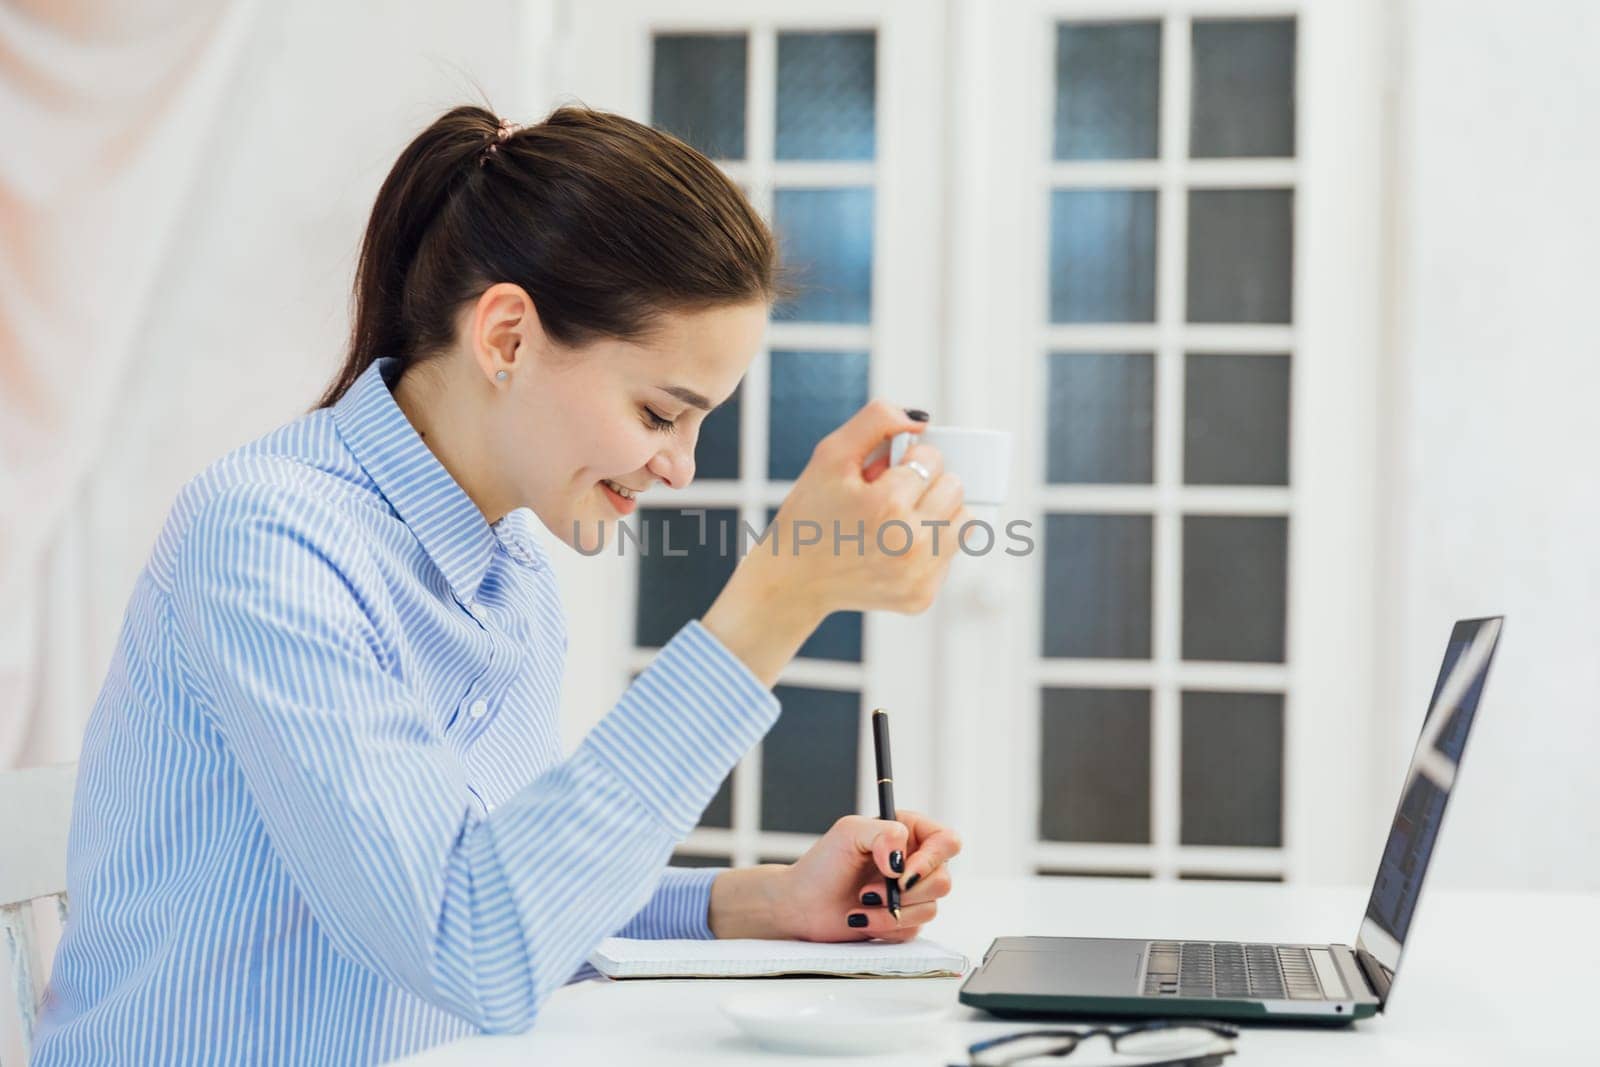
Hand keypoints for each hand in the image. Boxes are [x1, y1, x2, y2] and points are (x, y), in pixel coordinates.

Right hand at [702, 402, 967, 685]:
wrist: (793, 580)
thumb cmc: (811, 512)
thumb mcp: (830, 455)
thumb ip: (876, 421)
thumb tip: (921, 421)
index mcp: (887, 506)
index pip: (932, 459)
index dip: (907, 459)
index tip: (882, 475)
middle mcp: (909, 544)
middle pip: (955, 488)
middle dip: (927, 485)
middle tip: (891, 497)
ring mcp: (918, 575)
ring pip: (964, 522)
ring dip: (938, 514)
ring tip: (900, 520)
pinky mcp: (922, 596)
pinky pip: (951, 554)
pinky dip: (930, 547)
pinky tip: (897, 549)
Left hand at [708, 810, 962, 942]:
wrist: (803, 904)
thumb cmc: (824, 863)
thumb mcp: (850, 832)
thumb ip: (884, 833)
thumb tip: (902, 861)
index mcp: (910, 833)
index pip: (947, 842)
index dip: (933, 859)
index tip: (902, 873)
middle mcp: (915, 863)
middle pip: (943, 880)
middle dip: (906, 891)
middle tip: (870, 890)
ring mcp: (912, 895)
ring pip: (930, 908)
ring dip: (891, 910)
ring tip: (860, 902)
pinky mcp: (904, 922)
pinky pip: (913, 930)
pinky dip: (884, 925)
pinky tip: (860, 918)